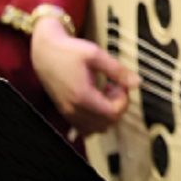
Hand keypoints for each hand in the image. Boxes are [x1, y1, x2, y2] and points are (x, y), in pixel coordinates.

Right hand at [30, 16, 136, 135]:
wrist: (44, 51)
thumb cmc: (69, 51)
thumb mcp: (95, 54)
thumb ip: (117, 70)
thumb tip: (137, 83)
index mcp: (82, 96)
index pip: (112, 113)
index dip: (123, 100)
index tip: (121, 84)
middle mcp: (73, 108)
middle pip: (106, 123)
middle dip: (118, 107)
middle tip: (116, 87)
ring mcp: (67, 112)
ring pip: (95, 129)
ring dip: (107, 115)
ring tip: (106, 93)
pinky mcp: (65, 111)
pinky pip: (83, 128)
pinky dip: (95, 120)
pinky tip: (97, 101)